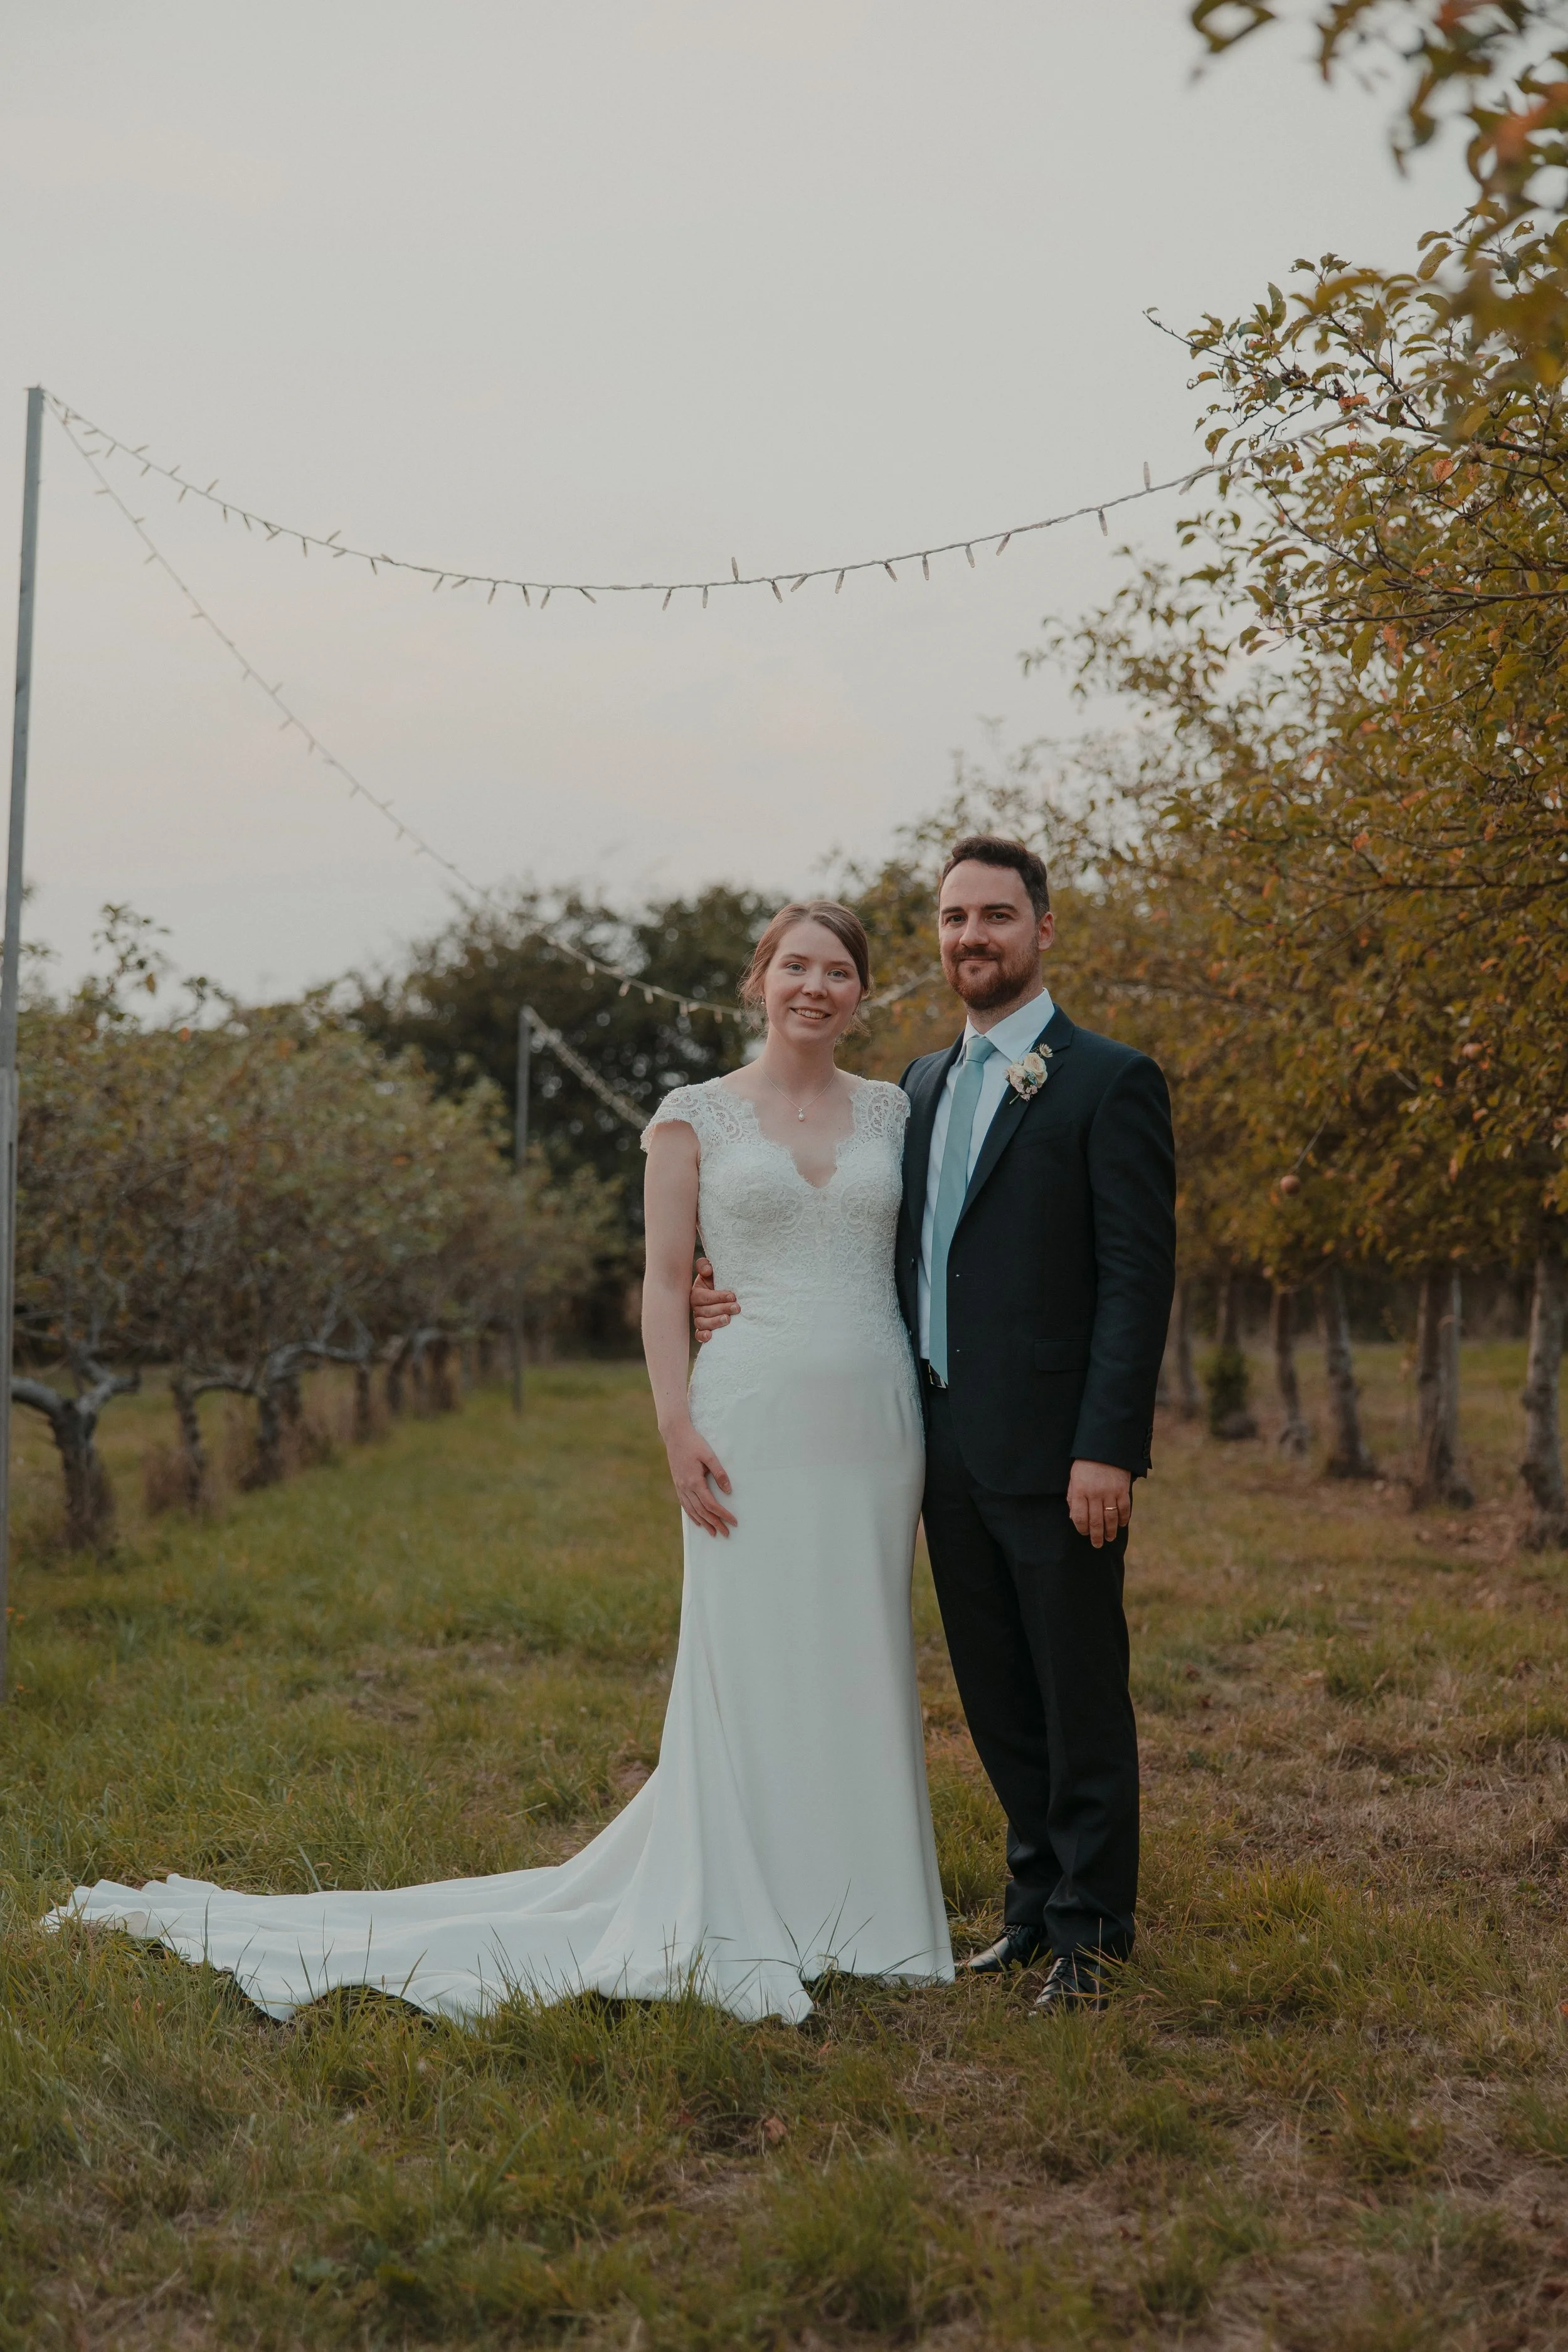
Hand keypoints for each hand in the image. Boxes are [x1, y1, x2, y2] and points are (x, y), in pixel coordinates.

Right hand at [662, 1417, 736, 1536]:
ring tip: (713, 1533)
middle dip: (715, 1523)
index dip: (723, 1514)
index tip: (733, 1521)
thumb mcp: (709, 1455)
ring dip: (703, 1523)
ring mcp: (680, 1486)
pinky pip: (684, 1504)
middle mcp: (686, 1487)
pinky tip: (697, 1521)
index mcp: (694, 1481)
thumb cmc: (694, 1443)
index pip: (711, 1504)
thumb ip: (719, 1473)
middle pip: (702, 1511)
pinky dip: (692, 1515)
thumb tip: (728, 1490)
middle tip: (726, 1534)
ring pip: (692, 1511)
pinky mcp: (677, 1484)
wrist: (675, 1434)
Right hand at [691, 1256, 738, 1344]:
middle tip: (736, 1308)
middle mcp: (696, 1307)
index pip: (704, 1296)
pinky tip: (710, 1336)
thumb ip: (705, 1265)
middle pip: (705, 1311)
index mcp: (696, 1293)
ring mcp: (699, 1318)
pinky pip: (699, 1335)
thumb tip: (707, 1270)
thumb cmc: (717, 1281)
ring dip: (715, 1322)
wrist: (723, 1292)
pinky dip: (703, 1336)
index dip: (718, 1297)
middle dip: (722, 1309)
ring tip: (728, 1320)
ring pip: (702, 1323)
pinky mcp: (703, 1329)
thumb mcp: (711, 1271)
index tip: (733, 1296)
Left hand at [1067, 1460, 1131, 1548]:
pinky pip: (1124, 1509)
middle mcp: (1094, 1494)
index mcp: (1079, 1491)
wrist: (1105, 1446)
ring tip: (1109, 1538)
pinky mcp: (1122, 1490)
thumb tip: (1073, 1517)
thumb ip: (1072, 1497)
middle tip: (1097, 1544)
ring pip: (1110, 1518)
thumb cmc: (1086, 1463)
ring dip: (1110, 1531)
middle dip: (1096, 1536)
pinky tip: (1121, 1525)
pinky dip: (1123, 1519)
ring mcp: (1109, 1492)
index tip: (1084, 1534)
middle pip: (1095, 1521)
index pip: (1079, 1517)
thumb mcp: (1074, 1477)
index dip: (1081, 1529)